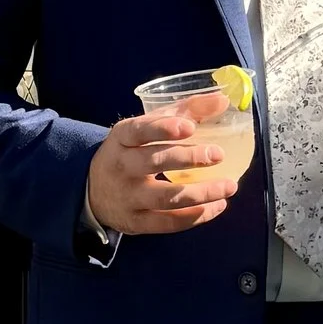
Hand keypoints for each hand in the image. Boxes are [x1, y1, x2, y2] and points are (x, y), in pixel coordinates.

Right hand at [85, 97, 238, 235]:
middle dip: (188, 159)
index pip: (138, 131)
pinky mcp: (135, 222)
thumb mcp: (146, 128)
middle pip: (153, 162)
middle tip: (218, 154)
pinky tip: (217, 206)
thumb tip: (222, 101)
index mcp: (121, 138)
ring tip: (229, 186)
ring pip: (165, 197)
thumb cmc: (130, 152)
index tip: (189, 126)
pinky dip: (195, 216)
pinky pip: (167, 222)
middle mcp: (120, 167)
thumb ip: (183, 111)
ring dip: (201, 193)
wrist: (93, 191)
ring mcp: (127, 197)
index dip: (162, 128)